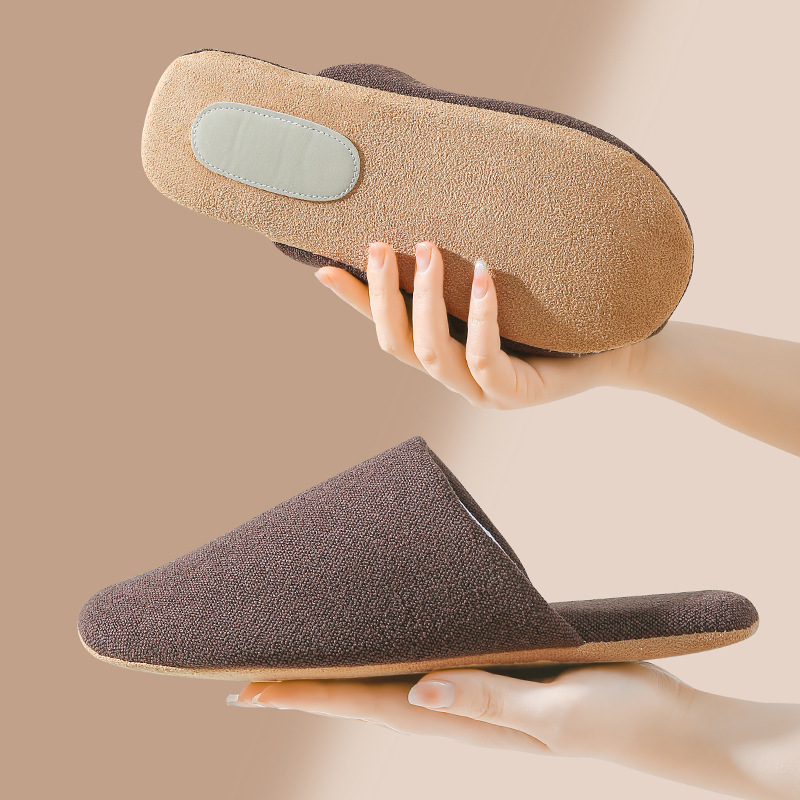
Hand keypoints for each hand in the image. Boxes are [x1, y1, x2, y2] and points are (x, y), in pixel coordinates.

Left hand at [227, 662, 685, 759]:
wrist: (667, 726)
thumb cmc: (622, 720)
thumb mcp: (559, 716)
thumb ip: (492, 705)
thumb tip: (420, 695)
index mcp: (465, 719)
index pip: (369, 705)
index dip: (309, 696)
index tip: (249, 689)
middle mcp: (459, 708)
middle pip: (365, 695)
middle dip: (306, 686)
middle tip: (245, 675)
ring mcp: (475, 694)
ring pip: (391, 680)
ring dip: (341, 673)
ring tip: (298, 658)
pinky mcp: (497, 674)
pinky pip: (429, 663)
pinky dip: (391, 655)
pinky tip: (382, 644)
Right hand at [315, 242, 637, 409]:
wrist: (613, 350)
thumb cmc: (552, 317)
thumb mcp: (496, 289)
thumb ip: (461, 274)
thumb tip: (432, 224)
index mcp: (443, 352)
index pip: (385, 328)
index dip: (354, 300)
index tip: (323, 267)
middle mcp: (453, 377)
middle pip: (398, 344)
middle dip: (384, 294)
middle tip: (382, 244)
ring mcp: (480, 392)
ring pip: (431, 353)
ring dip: (423, 300)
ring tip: (426, 250)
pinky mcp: (512, 394)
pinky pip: (484, 358)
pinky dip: (479, 316)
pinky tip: (480, 274)